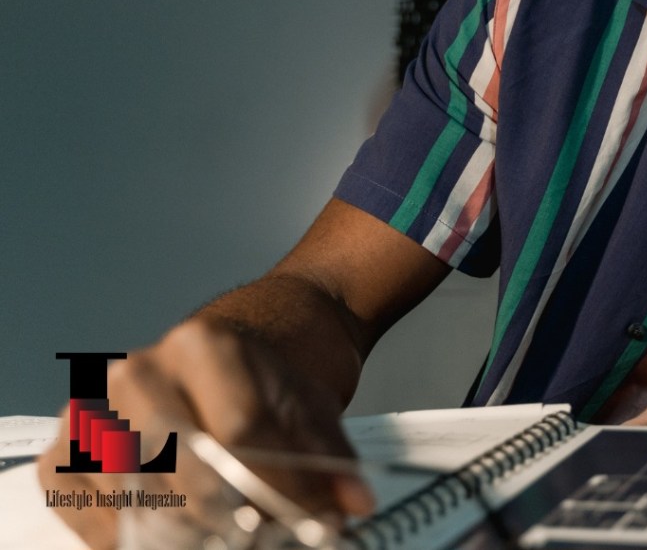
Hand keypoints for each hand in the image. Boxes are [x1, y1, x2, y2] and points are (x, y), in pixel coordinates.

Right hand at [36, 319, 374, 548]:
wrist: (231, 351)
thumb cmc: (264, 379)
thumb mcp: (308, 402)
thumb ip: (328, 454)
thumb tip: (352, 502)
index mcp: (201, 344)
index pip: (241, 430)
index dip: (283, 486)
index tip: (318, 519)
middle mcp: (141, 372)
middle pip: (187, 473)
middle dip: (236, 519)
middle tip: (265, 533)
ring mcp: (95, 412)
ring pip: (142, 504)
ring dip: (190, 535)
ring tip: (229, 534)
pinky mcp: (66, 455)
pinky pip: (93, 521)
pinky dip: (132, 540)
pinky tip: (176, 535)